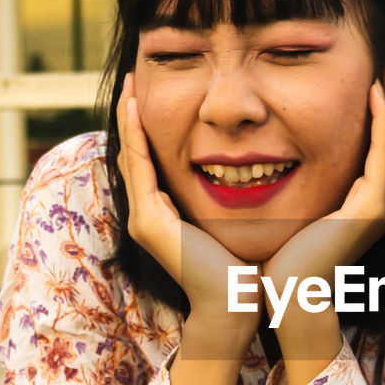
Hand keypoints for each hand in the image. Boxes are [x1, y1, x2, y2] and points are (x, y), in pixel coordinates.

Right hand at [117, 74, 261, 345]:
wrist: (238, 305)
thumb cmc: (247, 269)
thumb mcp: (237, 221)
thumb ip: (236, 199)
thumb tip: (255, 173)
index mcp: (166, 216)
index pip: (150, 161)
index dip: (148, 128)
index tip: (151, 93)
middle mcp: (148, 216)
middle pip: (134, 154)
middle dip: (132, 116)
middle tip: (133, 80)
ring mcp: (144, 219)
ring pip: (131, 156)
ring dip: (129, 118)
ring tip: (131, 85)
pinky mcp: (148, 222)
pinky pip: (139, 167)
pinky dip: (136, 136)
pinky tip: (136, 107)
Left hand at [261, 72, 384, 307]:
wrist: (289, 294)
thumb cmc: (287, 258)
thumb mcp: (306, 210)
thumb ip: (313, 186)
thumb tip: (293, 157)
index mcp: (375, 203)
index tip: (376, 73)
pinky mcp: (374, 209)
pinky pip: (384, 153)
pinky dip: (384, 121)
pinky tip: (376, 92)